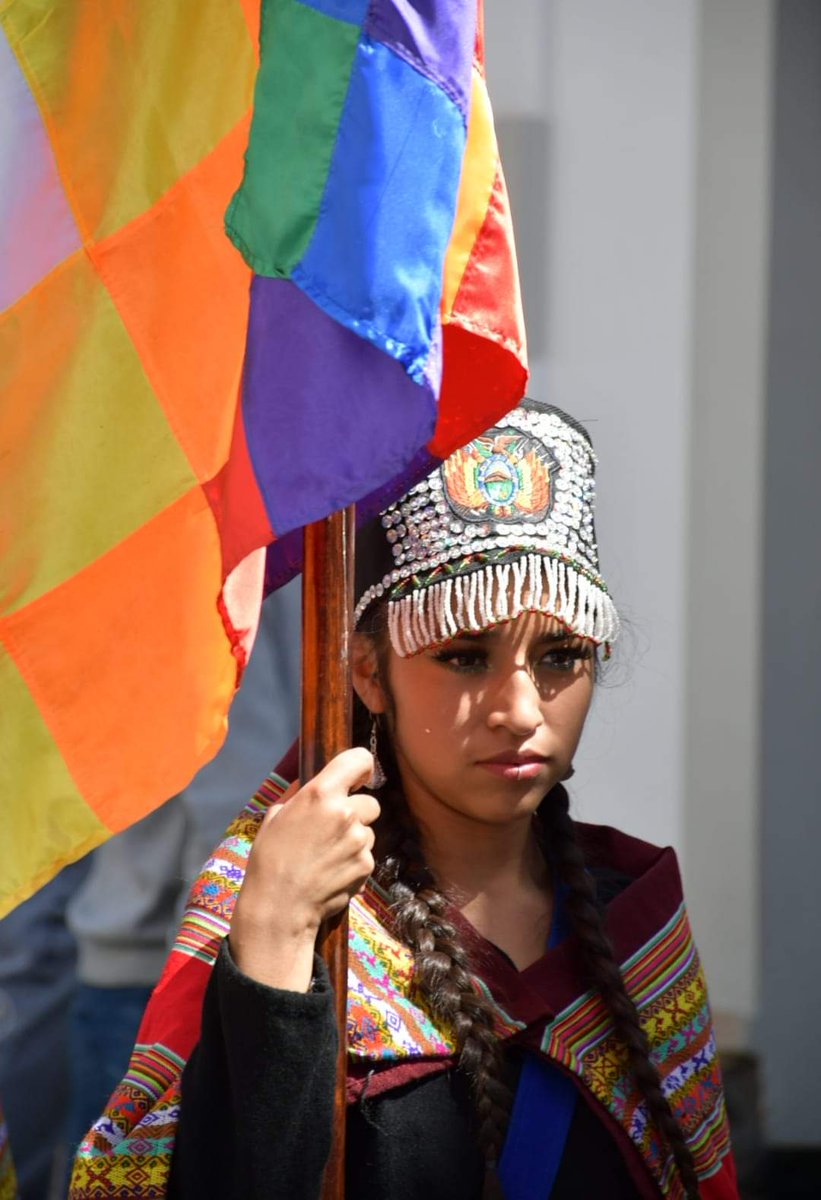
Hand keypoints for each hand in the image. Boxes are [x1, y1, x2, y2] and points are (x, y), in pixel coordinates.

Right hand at [229, 747, 379, 990]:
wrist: (279, 906)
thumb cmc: (270, 858)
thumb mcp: (277, 817)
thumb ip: (303, 798)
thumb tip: (318, 790)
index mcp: (321, 793)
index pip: (359, 760)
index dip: (361, 766)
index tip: (358, 776)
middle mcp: (346, 812)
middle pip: (370, 801)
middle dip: (356, 812)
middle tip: (333, 830)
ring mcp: (359, 840)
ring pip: (368, 830)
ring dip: (355, 839)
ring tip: (328, 856)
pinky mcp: (366, 865)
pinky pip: (366, 855)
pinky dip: (354, 861)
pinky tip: (333, 872)